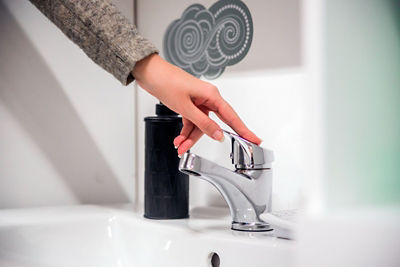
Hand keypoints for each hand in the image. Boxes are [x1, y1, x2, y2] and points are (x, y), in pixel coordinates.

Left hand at [133, 54, 260, 155]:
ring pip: (200, 125)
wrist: (150, 74)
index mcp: (212, 95)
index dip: (244, 130)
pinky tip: (179, 139)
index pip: (232, 117)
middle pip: (213, 124)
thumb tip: (218, 135)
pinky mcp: (189, 103)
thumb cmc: (167, 83)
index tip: (255, 140)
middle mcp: (207, 98)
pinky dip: (185, 131)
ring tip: (180, 146)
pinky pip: (192, 121)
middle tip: (195, 150)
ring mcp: (198, 101)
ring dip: (190, 137)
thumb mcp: (186, 107)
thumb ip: (203, 123)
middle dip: (203, 138)